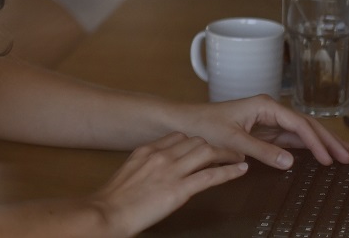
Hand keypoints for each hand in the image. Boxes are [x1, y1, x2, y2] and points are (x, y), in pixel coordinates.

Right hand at [89, 132, 247, 237]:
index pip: (178, 137)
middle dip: (212, 146)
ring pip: (206, 153)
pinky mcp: (180, 190)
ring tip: (237, 158)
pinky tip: (240, 170)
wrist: (108, 212)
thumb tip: (156, 172)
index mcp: (147, 150)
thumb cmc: (113, 200)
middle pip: (195, 141)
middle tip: (224, 153)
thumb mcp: (128, 173)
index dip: (194, 141)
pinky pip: (211, 176)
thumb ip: (145, 167)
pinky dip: (229, 172)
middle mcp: (161, 155)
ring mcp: (171, 171)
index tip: (202, 147)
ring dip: (225, 154)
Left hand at [163, 95, 348, 169]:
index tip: (328, 158)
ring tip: (343, 154)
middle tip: (348, 156)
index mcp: (265, 106)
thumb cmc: (204, 125)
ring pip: (302, 131)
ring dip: (322, 142)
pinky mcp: (264, 131)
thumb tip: (289, 162)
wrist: (186, 123)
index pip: (298, 124)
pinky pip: (291, 139)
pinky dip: (307, 146)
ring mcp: (268, 121)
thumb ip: (261, 151)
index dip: (316, 142)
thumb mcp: (232, 140)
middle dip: (328, 139)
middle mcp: (270, 110)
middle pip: (306, 124)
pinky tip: (319, 154)